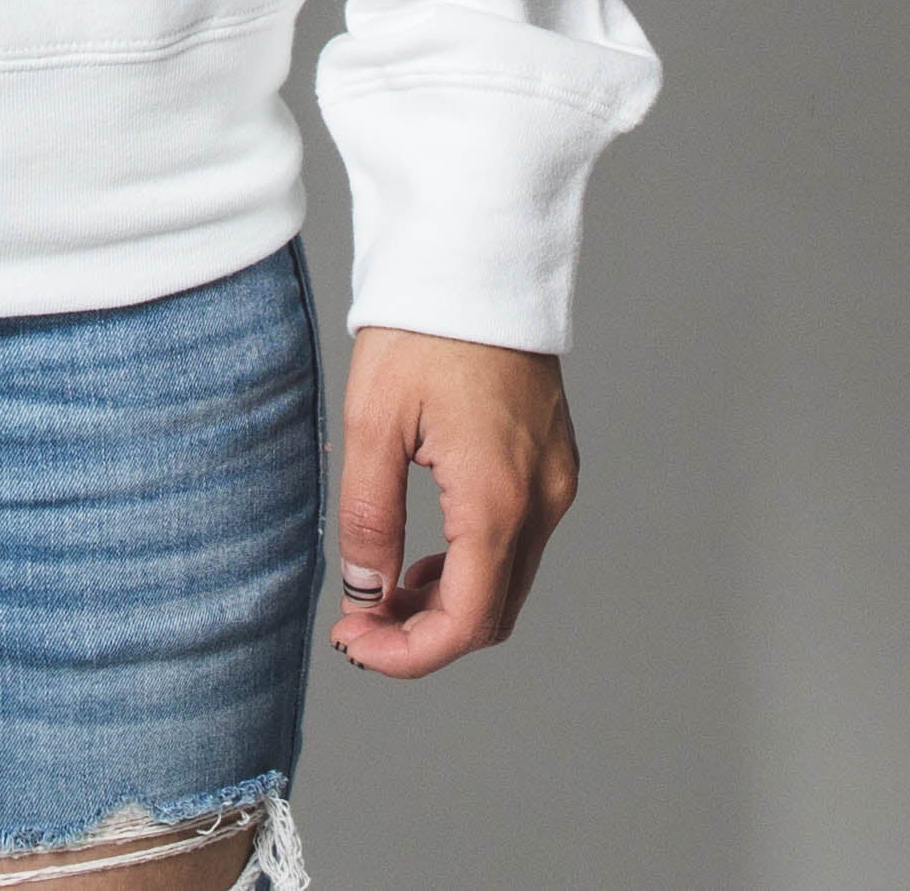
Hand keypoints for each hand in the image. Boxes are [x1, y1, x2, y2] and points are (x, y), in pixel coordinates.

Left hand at [329, 324, 578, 679]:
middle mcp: (542, 499)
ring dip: (450, 603)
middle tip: (359, 622)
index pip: (466, 622)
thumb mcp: (373, 422)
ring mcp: (556, 481)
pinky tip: (426, 553)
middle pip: (493, 613)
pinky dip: (474, 564)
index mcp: (498, 497)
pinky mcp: (554, 462)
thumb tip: (365, 593)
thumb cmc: (420, 328)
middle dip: (426, 635)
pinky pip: (520, 541)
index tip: (353, 643)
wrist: (476, 257)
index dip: (408, 653)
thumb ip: (368, 516)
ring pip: (509, 581)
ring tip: (382, 588)